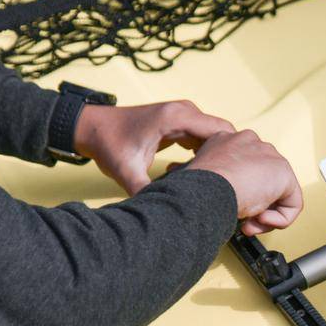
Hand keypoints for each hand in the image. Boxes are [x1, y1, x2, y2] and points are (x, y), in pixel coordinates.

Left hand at [73, 99, 235, 194]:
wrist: (90, 127)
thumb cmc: (107, 143)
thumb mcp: (125, 172)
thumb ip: (146, 192)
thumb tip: (162, 214)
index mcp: (175, 118)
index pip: (222, 131)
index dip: (233, 155)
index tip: (236, 178)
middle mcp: (183, 111)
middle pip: (223, 132)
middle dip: (229, 156)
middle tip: (230, 183)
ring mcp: (182, 114)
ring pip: (215, 134)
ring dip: (219, 155)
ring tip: (218, 179)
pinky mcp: (179, 121)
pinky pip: (203, 135)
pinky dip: (207, 152)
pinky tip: (202, 172)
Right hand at [180, 129, 303, 235]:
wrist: (205, 189)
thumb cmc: (197, 188)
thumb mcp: (204, 176)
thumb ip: (219, 178)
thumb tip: (231, 192)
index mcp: (228, 141)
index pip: (245, 167)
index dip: (238, 190)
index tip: (227, 202)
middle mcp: (251, 143)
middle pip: (264, 179)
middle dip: (255, 203)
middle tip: (242, 219)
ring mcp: (269, 156)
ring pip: (278, 191)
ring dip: (265, 213)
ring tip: (249, 221)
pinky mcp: (284, 173)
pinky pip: (293, 203)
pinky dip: (281, 219)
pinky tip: (261, 220)